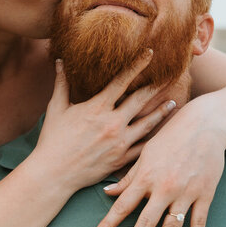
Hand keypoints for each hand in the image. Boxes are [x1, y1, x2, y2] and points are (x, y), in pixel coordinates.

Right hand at [30, 51, 177, 192]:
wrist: (54, 173)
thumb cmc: (52, 139)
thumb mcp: (56, 109)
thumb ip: (62, 83)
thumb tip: (60, 61)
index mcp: (97, 107)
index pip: (122, 80)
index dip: (138, 65)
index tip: (150, 53)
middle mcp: (112, 123)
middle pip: (141, 100)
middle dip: (156, 86)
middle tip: (170, 76)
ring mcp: (119, 142)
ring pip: (148, 124)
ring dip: (162, 112)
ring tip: (173, 103)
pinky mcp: (121, 159)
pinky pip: (143, 147)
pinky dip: (154, 138)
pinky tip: (163, 132)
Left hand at [90, 98, 225, 226]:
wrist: (205, 125)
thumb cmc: (171, 137)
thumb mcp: (145, 153)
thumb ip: (128, 176)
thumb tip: (107, 191)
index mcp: (146, 176)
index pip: (122, 205)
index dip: (108, 223)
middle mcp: (164, 187)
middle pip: (145, 222)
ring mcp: (186, 192)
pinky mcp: (205, 194)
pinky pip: (198, 222)